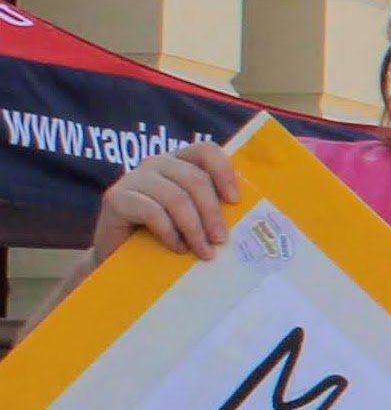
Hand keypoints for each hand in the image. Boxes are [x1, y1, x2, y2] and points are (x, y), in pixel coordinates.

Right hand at [92, 141, 241, 262]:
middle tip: (221, 240)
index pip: (206, 151)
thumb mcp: (197, 219)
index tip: (235, 201)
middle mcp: (156, 163)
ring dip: (194, 229)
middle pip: (194, 179)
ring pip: (175, 198)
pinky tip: (178, 248)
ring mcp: (133, 178)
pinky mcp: (116, 198)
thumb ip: (215, 209)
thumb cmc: (168, 237)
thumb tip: (255, 220)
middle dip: (212, 213)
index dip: (224, 172)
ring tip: (204, 252)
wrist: (125, 258)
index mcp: (180, 162)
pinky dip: (170, 233)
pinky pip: (152, 212)